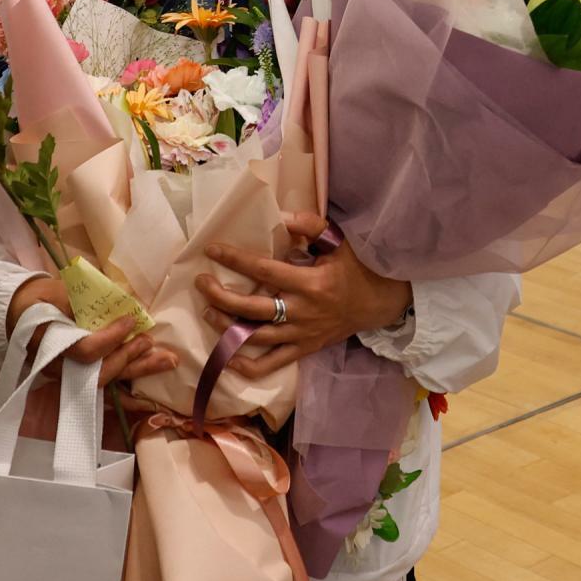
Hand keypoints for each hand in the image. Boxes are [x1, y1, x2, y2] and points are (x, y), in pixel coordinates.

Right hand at [8, 274, 175, 385]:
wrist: (18, 314)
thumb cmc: (39, 300)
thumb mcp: (57, 293)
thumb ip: (84, 300)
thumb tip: (121, 302)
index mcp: (51, 344)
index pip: (86, 351)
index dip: (112, 338)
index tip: (130, 321)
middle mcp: (61, 367)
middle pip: (100, 374)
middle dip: (131, 359)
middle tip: (151, 341)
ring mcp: (70, 376)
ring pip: (108, 382)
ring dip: (139, 371)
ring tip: (167, 360)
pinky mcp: (80, 378)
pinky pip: (108, 386)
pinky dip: (131, 387)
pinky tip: (153, 383)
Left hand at [197, 212, 411, 376]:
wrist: (379, 302)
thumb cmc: (356, 268)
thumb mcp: (338, 242)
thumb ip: (310, 226)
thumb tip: (281, 216)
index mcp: (309, 282)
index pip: (263, 270)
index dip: (235, 259)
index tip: (212, 250)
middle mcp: (302, 311)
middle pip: (252, 307)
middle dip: (221, 296)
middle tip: (201, 282)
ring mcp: (301, 334)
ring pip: (256, 336)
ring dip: (227, 326)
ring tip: (208, 311)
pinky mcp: (304, 349)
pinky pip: (272, 363)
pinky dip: (248, 365)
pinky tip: (227, 357)